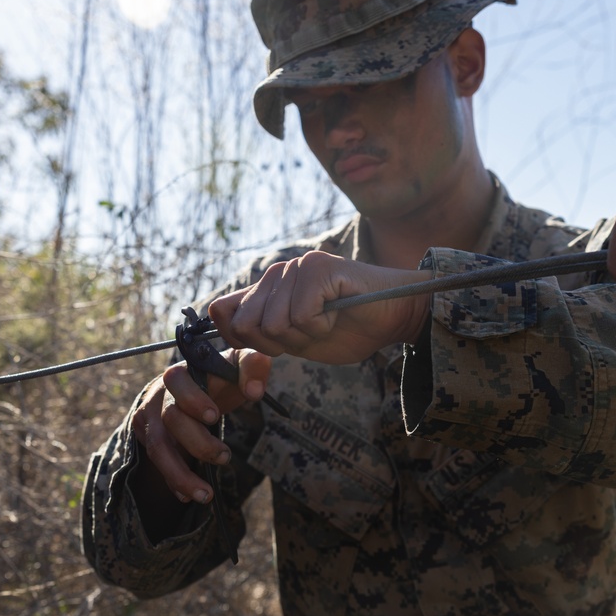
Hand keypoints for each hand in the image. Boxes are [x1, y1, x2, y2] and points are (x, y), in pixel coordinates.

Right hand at [129, 349, 270, 533]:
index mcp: (182, 372)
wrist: (196, 385)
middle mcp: (160, 394)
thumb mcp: (240, 363)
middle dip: (197, 442)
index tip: (215, 417)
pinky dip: (172, 481)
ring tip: (205, 494)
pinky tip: (189, 496)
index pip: (177, 381)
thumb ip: (253, 366)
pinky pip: (156, 462)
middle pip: (170, 419)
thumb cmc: (221, 374)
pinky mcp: (147, 436)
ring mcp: (150, 417)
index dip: (193, 399)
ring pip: (157, 447)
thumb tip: (255, 391)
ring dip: (180, 474)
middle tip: (225, 457)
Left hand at [209, 250, 432, 363]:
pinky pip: (301, 315)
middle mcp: (278, 272)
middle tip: (308, 334)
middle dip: (277, 344)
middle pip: (246, 324)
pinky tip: (337, 314)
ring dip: (304, 336)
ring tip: (327, 321)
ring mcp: (298, 266)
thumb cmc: (350, 330)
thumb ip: (262, 337)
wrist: (393, 318)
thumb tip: (228, 340)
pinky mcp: (318, 267)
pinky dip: (321, 327)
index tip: (271, 349)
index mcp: (269, 289)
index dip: (238, 339)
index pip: (221, 311)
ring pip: (274, 323)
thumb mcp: (297, 342)